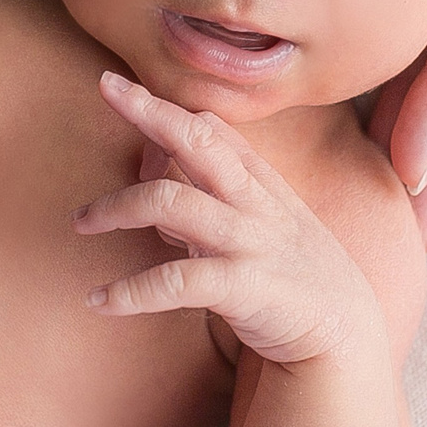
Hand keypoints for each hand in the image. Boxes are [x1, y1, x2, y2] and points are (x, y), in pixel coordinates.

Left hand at [73, 72, 380, 366]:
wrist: (345, 341)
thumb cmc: (295, 277)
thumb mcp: (267, 218)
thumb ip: (228, 178)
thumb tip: (191, 129)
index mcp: (260, 187)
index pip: (210, 131)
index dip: (164, 106)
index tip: (116, 86)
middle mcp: (256, 205)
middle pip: (199, 144)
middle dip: (152, 112)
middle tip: (104, 88)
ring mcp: (251, 243)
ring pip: (173, 204)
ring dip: (117, 208)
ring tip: (80, 222)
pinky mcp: (244, 288)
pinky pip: (175, 282)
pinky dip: (130, 291)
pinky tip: (98, 301)